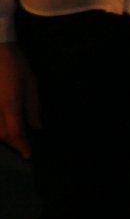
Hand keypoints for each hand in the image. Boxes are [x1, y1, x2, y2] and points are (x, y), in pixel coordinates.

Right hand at [0, 43, 38, 157]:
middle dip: (12, 143)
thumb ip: (33, 106)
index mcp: (10, 103)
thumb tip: (36, 126)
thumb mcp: (31, 83)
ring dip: (3, 136)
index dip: (22, 146)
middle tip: (24, 146)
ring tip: (14, 137)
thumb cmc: (15, 64)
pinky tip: (4, 125)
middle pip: (1, 135)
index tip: (28, 154)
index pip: (16, 132)